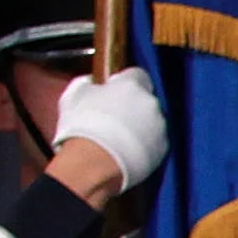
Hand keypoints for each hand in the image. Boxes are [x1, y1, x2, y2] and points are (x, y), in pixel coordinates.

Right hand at [51, 66, 167, 191]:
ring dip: (141, 126)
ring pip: (152, 121)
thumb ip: (86, 83)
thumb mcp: (73, 96)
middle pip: (146, 99)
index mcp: (131, 84)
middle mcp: (151, 102)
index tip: (115, 92)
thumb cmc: (81, 126)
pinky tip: (127, 151)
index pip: (137, 74)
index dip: (125, 83)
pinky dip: (145, 145)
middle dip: (133, 106)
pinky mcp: (163, 149)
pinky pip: (155, 142)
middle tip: (114, 118)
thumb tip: (90, 82)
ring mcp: (160, 126)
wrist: (94, 163)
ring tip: (119, 138)